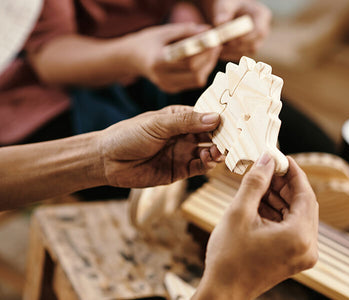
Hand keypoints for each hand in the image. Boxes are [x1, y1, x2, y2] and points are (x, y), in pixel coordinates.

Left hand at [98, 105, 222, 187]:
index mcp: (180, 118)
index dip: (222, 119)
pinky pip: (199, 167)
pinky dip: (207, 165)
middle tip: (232, 140)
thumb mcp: (158, 124)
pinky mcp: (180, 170)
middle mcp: (185, 135)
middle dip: (223, 138)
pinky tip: (208, 161)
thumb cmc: (128, 135)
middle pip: (212, 136)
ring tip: (217, 152)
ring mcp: (183, 153)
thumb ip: (187, 122)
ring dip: (217, 152)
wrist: (107, 161)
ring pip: (208, 152)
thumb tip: (215, 118)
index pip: (207, 116)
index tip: (236, 121)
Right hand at [122, 23, 220, 92]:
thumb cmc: (148, 40)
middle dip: (209, 58)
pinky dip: (202, 70)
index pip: (188, 60)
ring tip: (211, 51)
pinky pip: (194, 82)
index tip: (214, 40)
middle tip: (217, 44)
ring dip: (208, 65)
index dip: (204, 51)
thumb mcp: (165, 31)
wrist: (132, 58)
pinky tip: (204, 59)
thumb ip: (186, 31)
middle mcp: (162, 77)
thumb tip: (208, 31)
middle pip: (195, 72)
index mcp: (158, 61)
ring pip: (198, 80)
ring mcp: (167, 86)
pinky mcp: (172, 89)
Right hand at [193, 154, 318, 299]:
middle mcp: (308, 246)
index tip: (282, 157)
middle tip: (268, 169)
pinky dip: (279, 213)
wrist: (224, 292)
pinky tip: (261, 203)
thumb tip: (267, 159)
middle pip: (303, 204)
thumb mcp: (239, 212)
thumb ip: (256, 182)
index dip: (294, 172)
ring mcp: (303, 254)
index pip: (305, 193)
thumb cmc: (229, 257)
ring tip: (261, 184)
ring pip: (297, 215)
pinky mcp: (294, 258)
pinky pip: (293, 228)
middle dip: (285, 184)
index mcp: (300, 235)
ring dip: (281, 198)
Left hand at [201, 0, 271, 60]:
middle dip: (234, 46)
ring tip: (215, 46)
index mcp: (262, 16)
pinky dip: (227, 55)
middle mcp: (262, 31)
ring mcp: (255, 42)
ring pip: (245, 52)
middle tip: (218, 44)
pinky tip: (216, 50)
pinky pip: (238, 56)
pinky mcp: (246, 50)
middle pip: (252, 45)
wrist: (227, 9)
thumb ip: (223, 12)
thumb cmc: (228, 3)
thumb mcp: (225, 3)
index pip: (258, 31)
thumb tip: (220, 23)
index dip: (243, 37)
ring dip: (229, 52)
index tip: (227, 38)